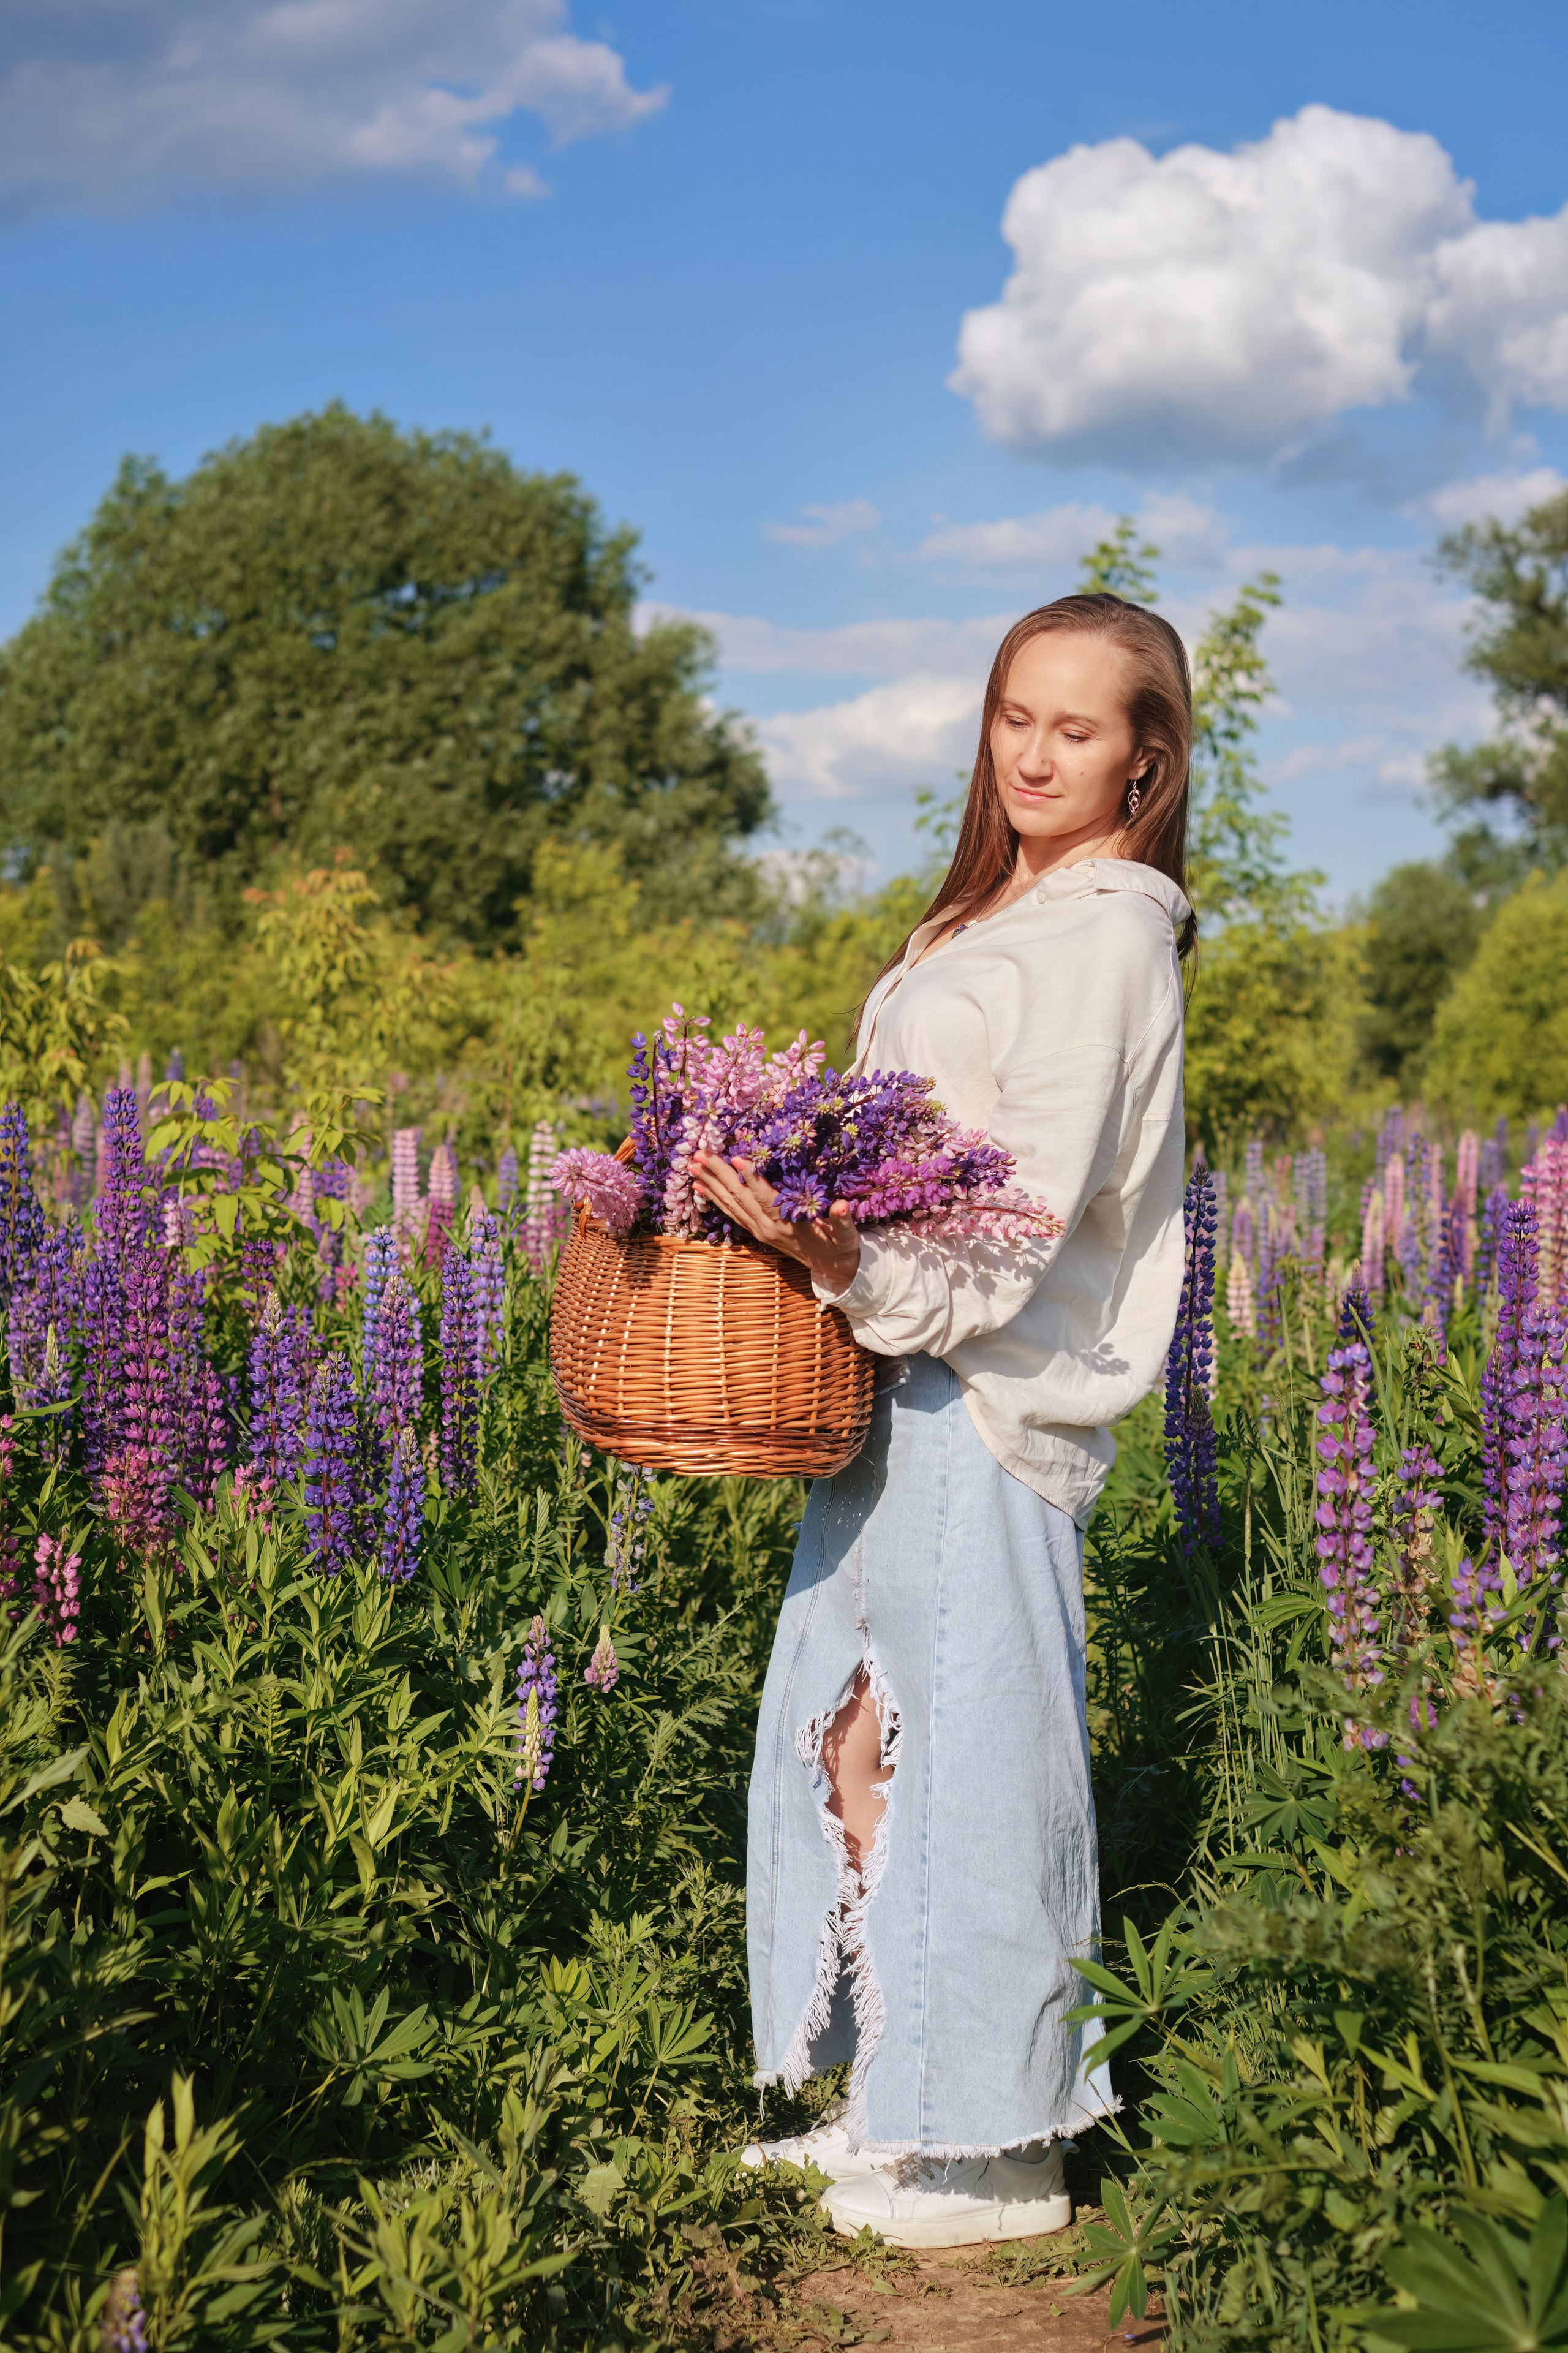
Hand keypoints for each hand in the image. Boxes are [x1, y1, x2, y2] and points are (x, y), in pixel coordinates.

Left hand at [690, 1152, 860, 1297]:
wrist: (832, 1269)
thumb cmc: (840, 1246)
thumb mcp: (846, 1235)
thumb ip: (842, 1220)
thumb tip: (842, 1206)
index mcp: (788, 1224)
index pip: (766, 1197)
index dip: (751, 1178)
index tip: (736, 1158)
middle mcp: (768, 1227)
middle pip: (739, 1197)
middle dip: (719, 1175)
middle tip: (700, 1154)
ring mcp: (759, 1230)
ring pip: (730, 1204)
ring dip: (711, 1184)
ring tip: (692, 1165)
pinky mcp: (755, 1231)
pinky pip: (731, 1213)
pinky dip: (714, 1199)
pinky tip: (700, 1187)